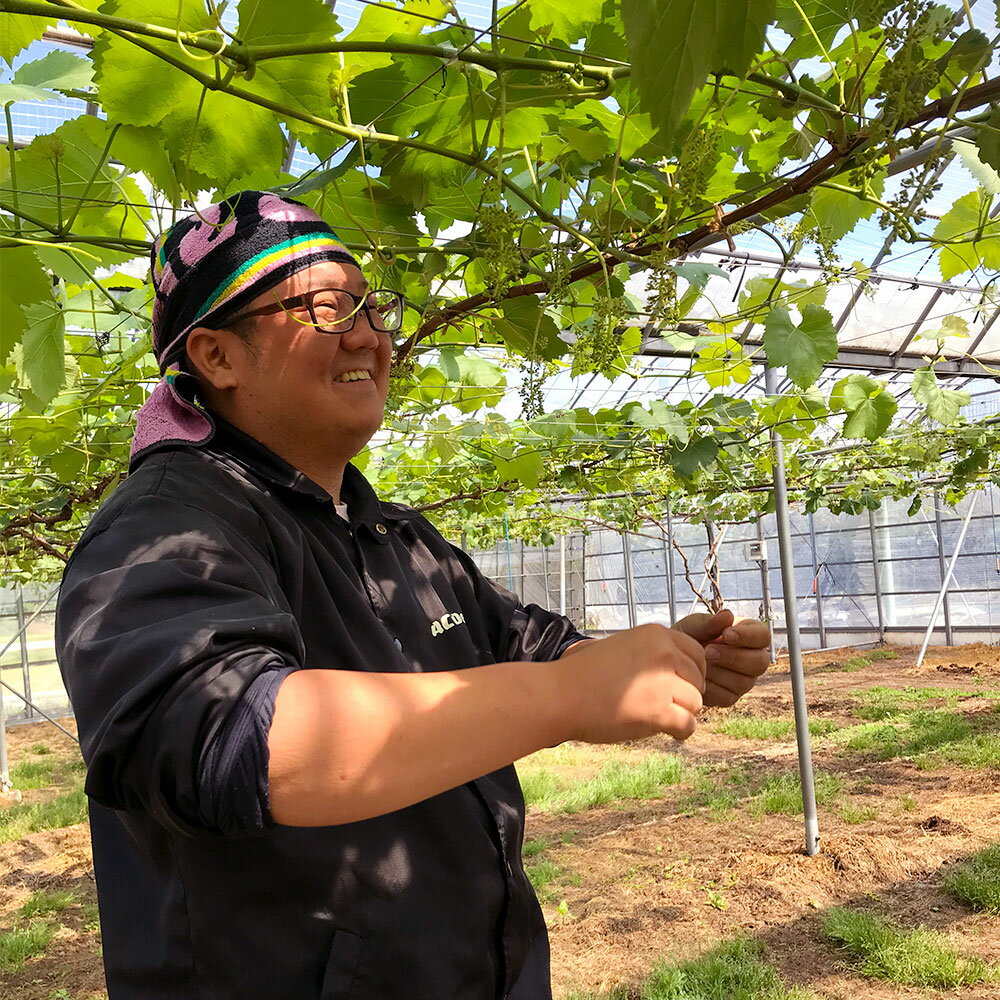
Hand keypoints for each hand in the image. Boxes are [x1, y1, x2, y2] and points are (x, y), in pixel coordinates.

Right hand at [555, 623, 706, 743]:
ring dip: (682, 713)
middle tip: (665, 704)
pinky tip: (665, 731)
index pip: (696, 653)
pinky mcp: (658, 710)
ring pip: (696, 703)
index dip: (690, 672)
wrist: (561, 695)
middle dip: (686, 694)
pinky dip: (680, 732)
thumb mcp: (624, 646)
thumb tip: (683, 670)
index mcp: (656, 634)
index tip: (676, 685)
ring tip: (659, 716)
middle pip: (699, 679)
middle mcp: (664, 653)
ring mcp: (662, 681)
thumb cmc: (586, 674)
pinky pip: (688, 725)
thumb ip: (653, 653)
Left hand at [672, 609, 769, 707]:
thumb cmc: (689, 636)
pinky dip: (710, 686)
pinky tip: (699, 675)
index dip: (748, 636)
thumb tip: (728, 614)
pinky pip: (727, 696)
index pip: (763, 636)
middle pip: (760, 662)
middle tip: (708, 651)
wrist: (673, 659)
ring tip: (700, 661)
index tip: (726, 634)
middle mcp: (753, 659)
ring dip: (718, 671)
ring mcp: (744, 680)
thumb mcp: (695, 625)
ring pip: (744, 681)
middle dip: (733, 657)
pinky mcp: (731, 697)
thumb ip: (711, 622)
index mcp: (750, 636)